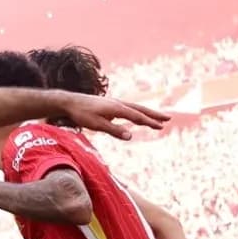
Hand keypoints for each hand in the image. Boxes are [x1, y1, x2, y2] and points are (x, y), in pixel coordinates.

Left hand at [53, 92, 169, 139]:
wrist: (69, 102)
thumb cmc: (81, 114)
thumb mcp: (96, 124)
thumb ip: (114, 130)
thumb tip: (131, 136)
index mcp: (117, 108)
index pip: (137, 116)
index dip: (149, 122)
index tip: (161, 126)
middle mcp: (118, 103)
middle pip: (140, 109)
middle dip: (154, 115)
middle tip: (168, 118)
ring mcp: (114, 103)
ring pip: (135, 108)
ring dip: (147, 113)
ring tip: (158, 118)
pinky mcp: (109, 105)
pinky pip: (127, 109)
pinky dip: (136, 112)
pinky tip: (137, 118)